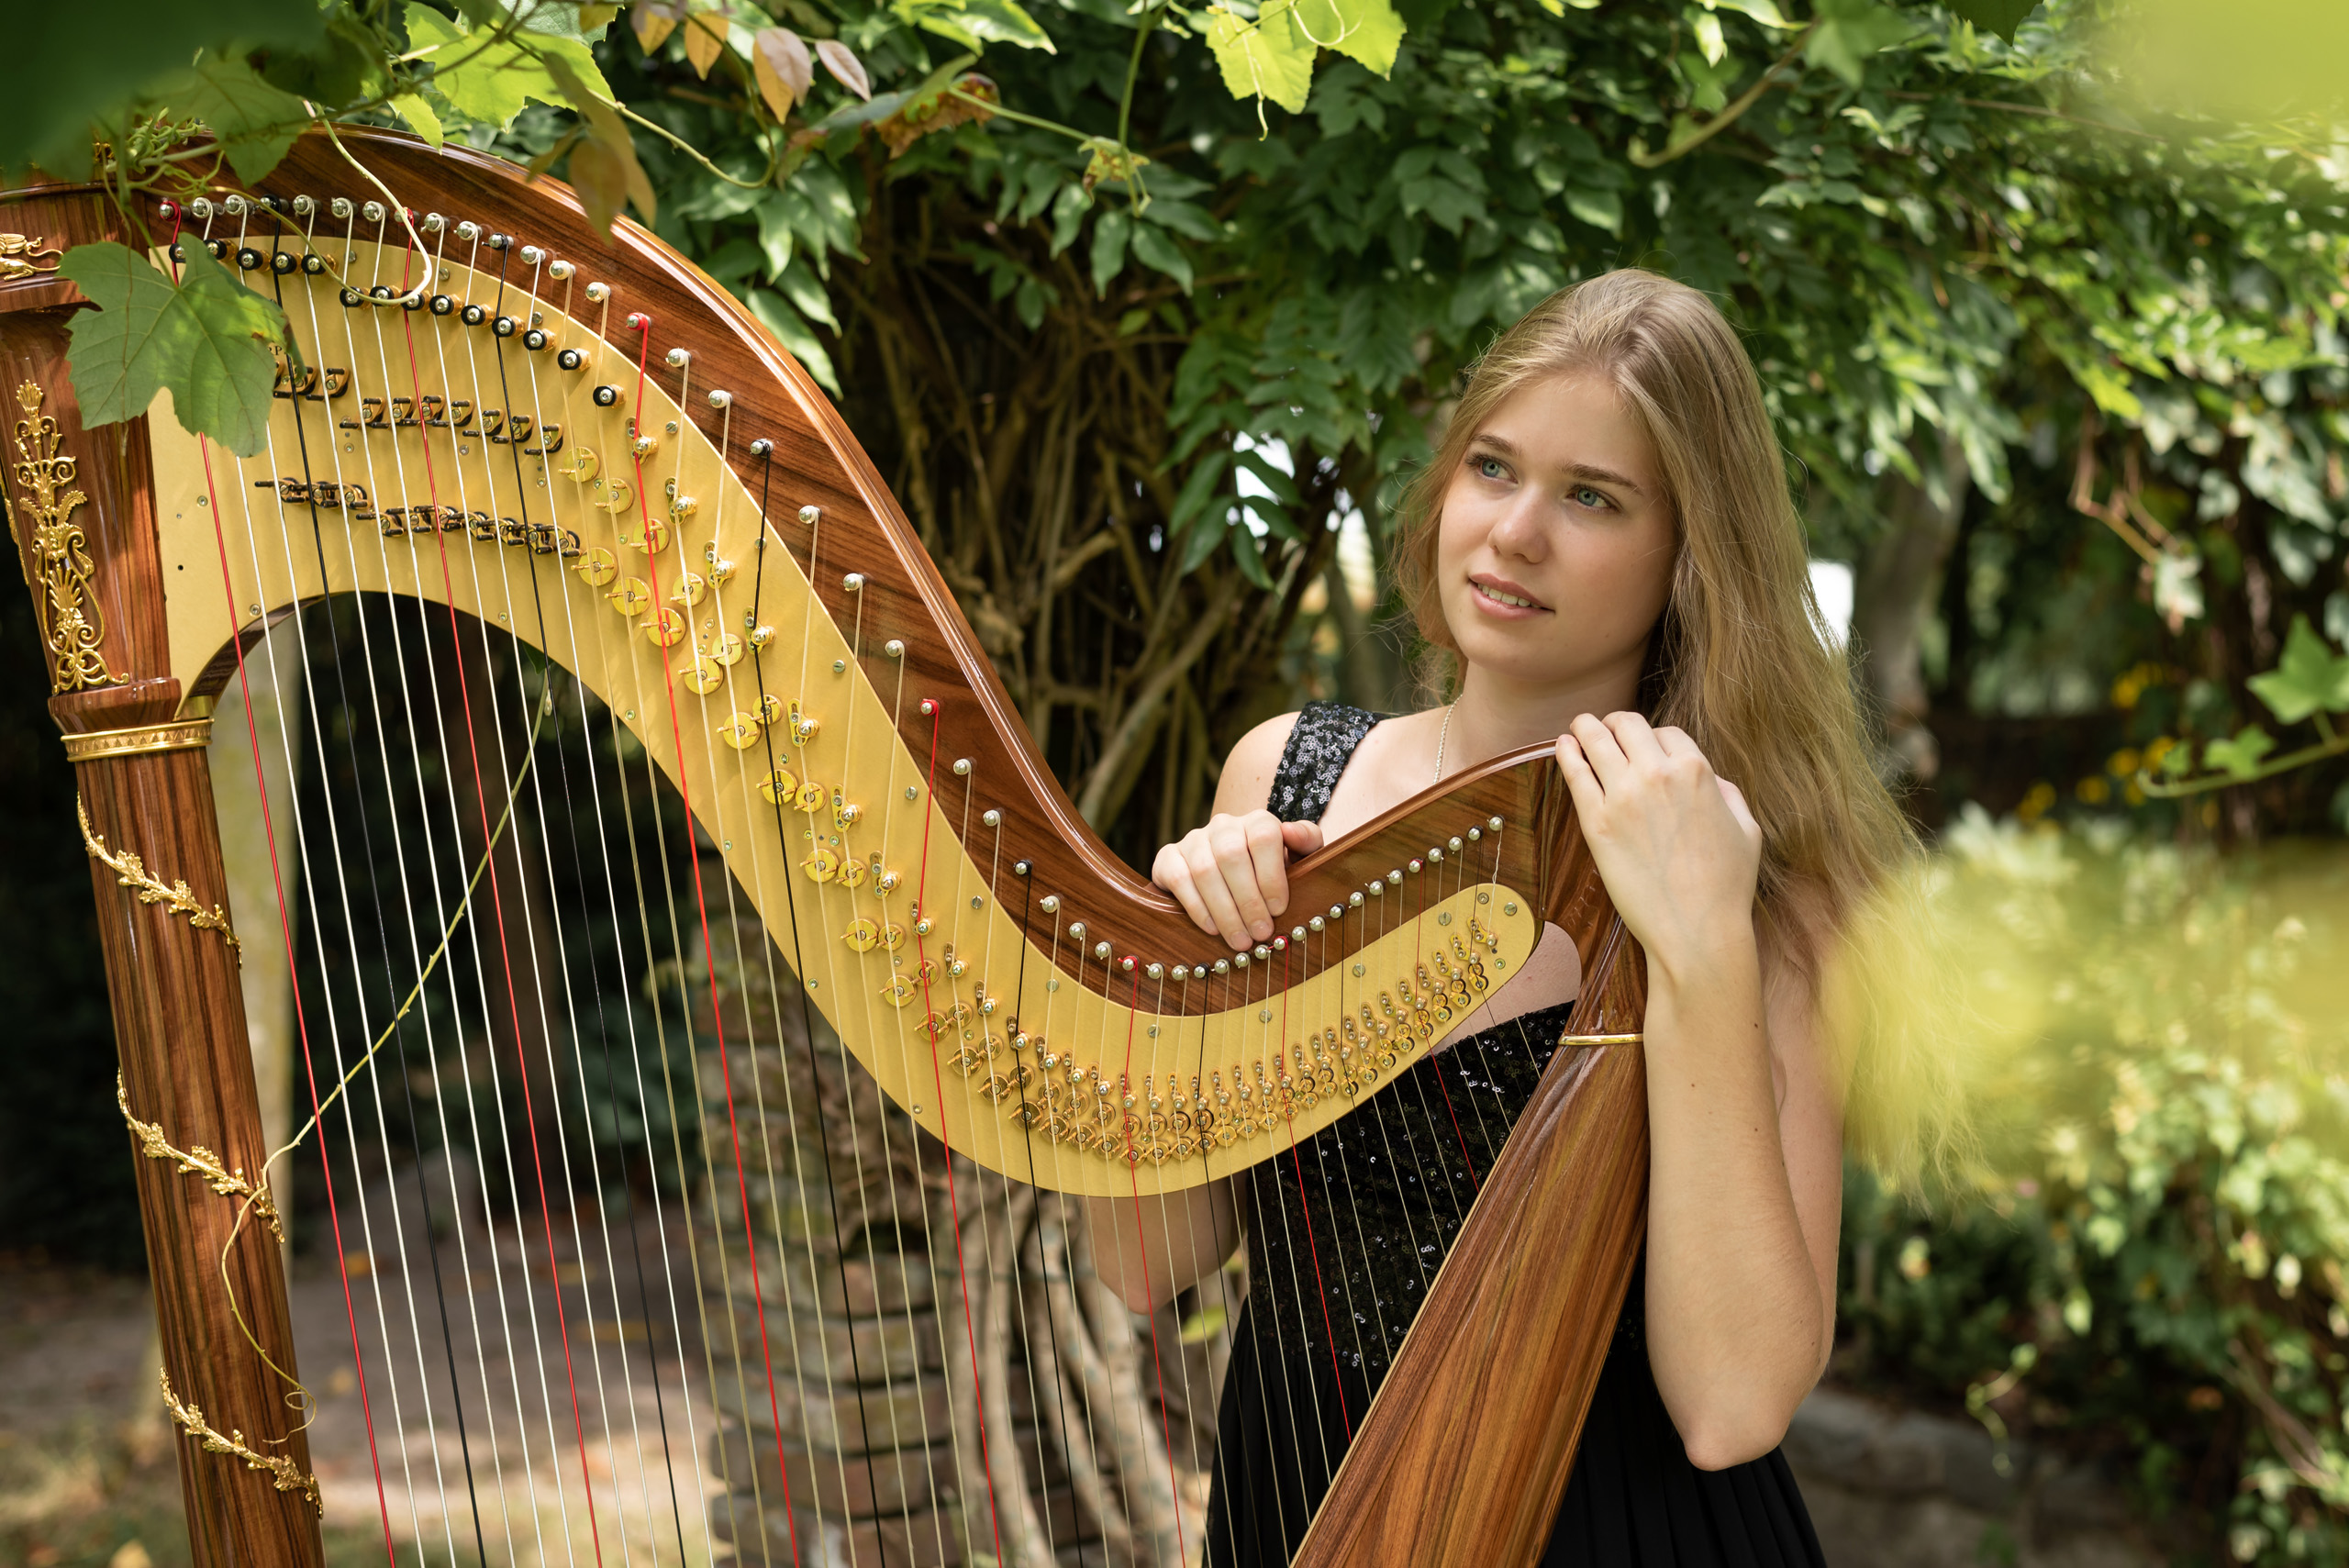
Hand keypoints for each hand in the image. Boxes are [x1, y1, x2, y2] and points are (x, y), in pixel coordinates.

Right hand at [1152, 810, 1323, 949]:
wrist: (1228, 878)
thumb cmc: (1269, 873)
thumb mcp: (1298, 858)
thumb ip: (1306, 842)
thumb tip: (1291, 832)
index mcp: (1257, 821)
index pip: (1263, 837)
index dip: (1271, 875)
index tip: (1278, 909)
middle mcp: (1223, 825)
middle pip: (1231, 856)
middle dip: (1248, 901)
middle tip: (1260, 933)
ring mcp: (1193, 840)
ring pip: (1205, 870)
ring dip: (1225, 911)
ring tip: (1240, 940)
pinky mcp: (1169, 857)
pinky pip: (1179, 879)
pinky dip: (1197, 908)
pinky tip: (1213, 929)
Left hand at [1555, 712, 1761, 976]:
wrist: (1696, 930)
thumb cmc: (1726, 886)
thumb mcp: (1747, 830)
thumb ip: (1728, 794)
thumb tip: (1710, 780)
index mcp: (1697, 771)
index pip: (1668, 733)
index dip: (1657, 739)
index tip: (1647, 750)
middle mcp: (1658, 774)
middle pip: (1628, 725)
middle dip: (1617, 723)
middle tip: (1607, 728)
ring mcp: (1623, 796)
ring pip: (1596, 739)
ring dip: (1587, 727)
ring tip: (1580, 726)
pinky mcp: (1596, 822)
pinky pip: (1575, 773)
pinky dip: (1567, 752)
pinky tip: (1564, 746)